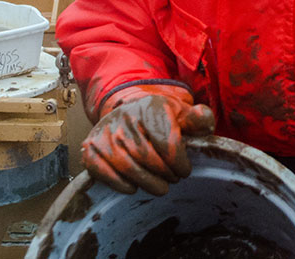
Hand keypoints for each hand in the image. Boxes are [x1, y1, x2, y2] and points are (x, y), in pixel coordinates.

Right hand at [81, 85, 214, 194]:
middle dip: (165, 174)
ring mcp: (105, 132)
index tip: (184, 170)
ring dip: (146, 183)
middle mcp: (125, 117)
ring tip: (160, 188)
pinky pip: (102, 170)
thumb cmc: (159, 114)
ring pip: (127, 166)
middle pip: (147, 156)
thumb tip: (204, 120)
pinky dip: (119, 184)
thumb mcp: (182, 111)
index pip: (166, 142)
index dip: (179, 162)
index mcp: (151, 107)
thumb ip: (198, 117)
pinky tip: (133, 187)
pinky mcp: (91, 146)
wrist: (129, 107)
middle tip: (173, 180)